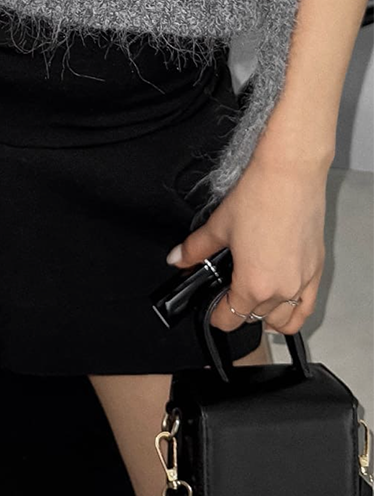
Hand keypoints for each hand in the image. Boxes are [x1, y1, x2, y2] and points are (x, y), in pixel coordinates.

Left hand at [165, 152, 327, 335]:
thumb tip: (178, 258)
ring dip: (268, 317)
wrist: (290, 174)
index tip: (212, 309)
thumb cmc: (260, 196)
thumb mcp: (218, 226)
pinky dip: (294, 311)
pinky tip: (283, 301)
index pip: (231, 319)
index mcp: (255, 285)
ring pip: (284, 320)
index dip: (216, 316)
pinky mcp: (317, 269)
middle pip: (256, 318)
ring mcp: (303, 282)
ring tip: (254, 301)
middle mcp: (282, 289)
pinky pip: (307, 307)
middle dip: (239, 310)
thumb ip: (195, 249)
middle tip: (228, 293)